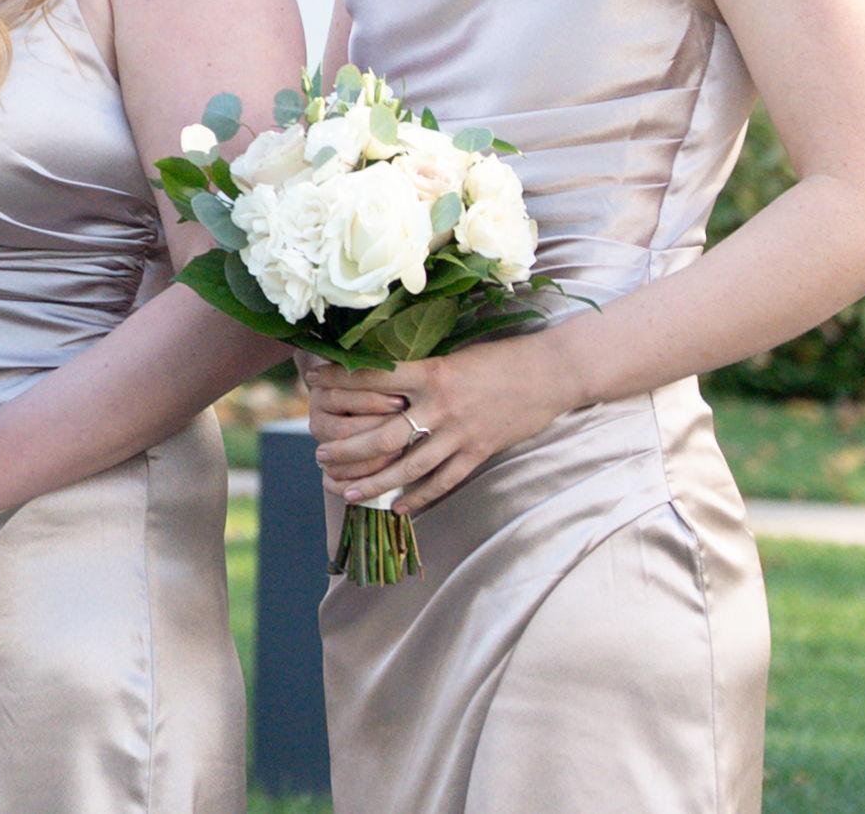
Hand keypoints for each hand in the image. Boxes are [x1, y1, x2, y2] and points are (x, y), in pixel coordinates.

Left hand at [302, 338, 575, 512]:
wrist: (552, 372)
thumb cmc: (501, 357)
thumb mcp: (454, 354)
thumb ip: (420, 369)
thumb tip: (377, 373)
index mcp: (431, 372)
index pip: (373, 378)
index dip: (338, 381)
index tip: (312, 381)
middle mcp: (441, 406)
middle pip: (382, 435)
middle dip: (346, 449)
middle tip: (320, 456)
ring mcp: (461, 433)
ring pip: (408, 467)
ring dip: (373, 482)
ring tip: (345, 491)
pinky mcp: (480, 452)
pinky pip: (443, 481)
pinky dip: (419, 497)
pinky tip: (398, 508)